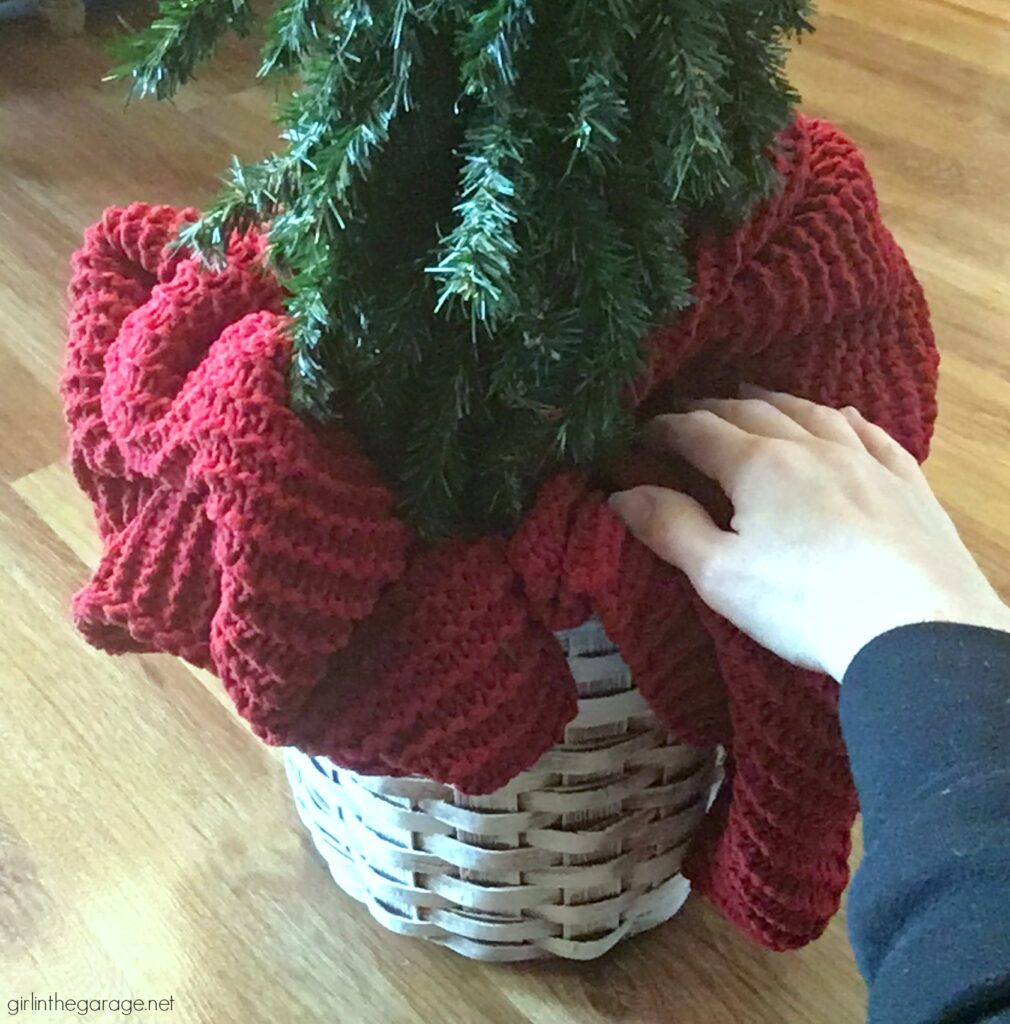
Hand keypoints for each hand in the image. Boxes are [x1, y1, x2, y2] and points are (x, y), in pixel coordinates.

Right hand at [609, 387, 1009, 681]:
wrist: (916, 629)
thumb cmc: (804, 603)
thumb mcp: (719, 574)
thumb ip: (668, 527)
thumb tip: (622, 493)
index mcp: (758, 465)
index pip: (698, 432)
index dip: (663, 428)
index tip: (639, 432)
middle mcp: (811, 446)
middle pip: (752, 412)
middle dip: (712, 408)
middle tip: (687, 411)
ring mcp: (864, 460)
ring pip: (811, 412)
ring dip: (775, 401)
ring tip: (753, 396)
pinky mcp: (906, 482)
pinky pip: (871, 434)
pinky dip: (844, 419)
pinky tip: (841, 416)